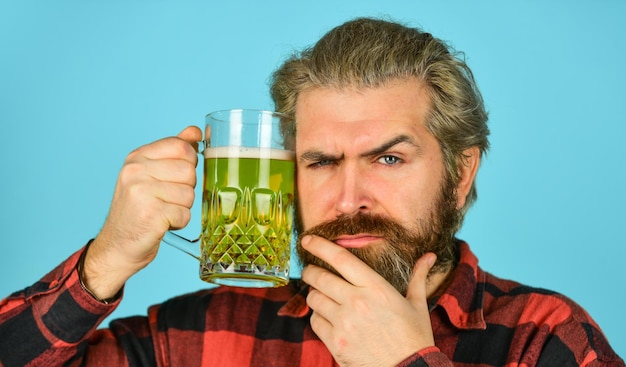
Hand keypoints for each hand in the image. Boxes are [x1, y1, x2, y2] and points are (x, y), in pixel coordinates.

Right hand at [83, 126, 201, 298]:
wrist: (117, 245)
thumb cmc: (138, 209)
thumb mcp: (150, 174)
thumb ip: (174, 151)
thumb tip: (195, 131)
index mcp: (137, 157)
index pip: (181, 146)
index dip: (188, 163)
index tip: (176, 176)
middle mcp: (136, 171)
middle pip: (189, 170)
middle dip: (186, 188)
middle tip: (166, 198)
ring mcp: (141, 192)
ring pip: (190, 194)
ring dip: (182, 207)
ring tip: (162, 210)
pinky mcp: (150, 215)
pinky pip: (185, 214)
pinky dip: (178, 222)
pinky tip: (161, 223)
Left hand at [300, 235, 436, 366]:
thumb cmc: (414, 338)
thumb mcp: (418, 305)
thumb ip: (418, 277)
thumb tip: (430, 256)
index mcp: (376, 288)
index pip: (341, 259)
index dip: (320, 246)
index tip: (308, 240)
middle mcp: (357, 302)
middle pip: (319, 277)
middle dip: (310, 271)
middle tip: (310, 270)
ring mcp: (344, 323)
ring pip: (314, 298)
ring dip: (315, 295)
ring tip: (323, 296)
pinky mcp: (336, 343)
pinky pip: (315, 322)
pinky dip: (318, 317)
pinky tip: (328, 318)